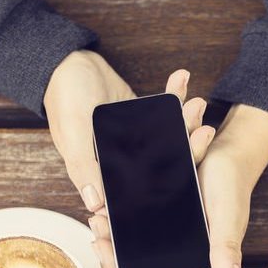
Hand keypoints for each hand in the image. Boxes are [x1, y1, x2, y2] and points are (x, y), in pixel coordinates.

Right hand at [43, 50, 213, 212]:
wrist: (68, 62)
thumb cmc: (64, 98)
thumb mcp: (72, 135)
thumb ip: (83, 167)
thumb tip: (95, 204)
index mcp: (106, 174)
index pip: (142, 191)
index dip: (169, 186)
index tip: (189, 170)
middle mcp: (124, 162)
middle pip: (166, 165)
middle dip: (188, 149)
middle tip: (203, 131)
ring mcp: (137, 141)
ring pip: (172, 139)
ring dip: (187, 122)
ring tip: (196, 102)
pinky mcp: (144, 119)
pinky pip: (166, 112)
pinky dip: (175, 96)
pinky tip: (182, 79)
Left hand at [90, 104, 267, 267]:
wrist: (227, 155)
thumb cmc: (232, 184)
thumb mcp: (228, 215)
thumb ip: (227, 248)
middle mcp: (184, 261)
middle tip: (98, 244)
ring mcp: (171, 244)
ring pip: (133, 258)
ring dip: (111, 248)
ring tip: (97, 225)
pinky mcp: (161, 226)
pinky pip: (133, 236)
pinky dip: (117, 229)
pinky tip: (103, 216)